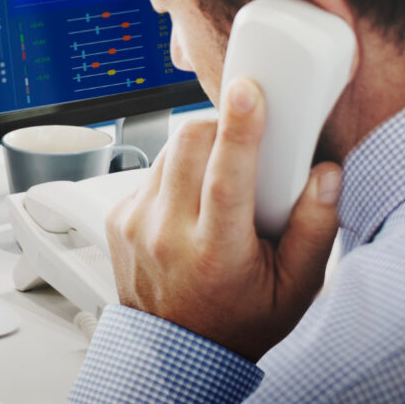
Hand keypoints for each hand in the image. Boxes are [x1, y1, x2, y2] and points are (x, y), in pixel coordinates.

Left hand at [106, 78, 342, 360]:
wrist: (176, 350)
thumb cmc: (236, 319)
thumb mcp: (293, 288)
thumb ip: (314, 229)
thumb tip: (323, 176)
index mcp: (216, 252)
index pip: (225, 176)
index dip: (239, 128)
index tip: (247, 93)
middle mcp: (168, 234)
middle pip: (187, 145)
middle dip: (218, 126)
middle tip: (239, 139)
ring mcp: (137, 223)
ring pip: (166, 152)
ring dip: (195, 151)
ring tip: (216, 183)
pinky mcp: (118, 217)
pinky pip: (148, 173)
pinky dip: (173, 175)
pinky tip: (188, 204)